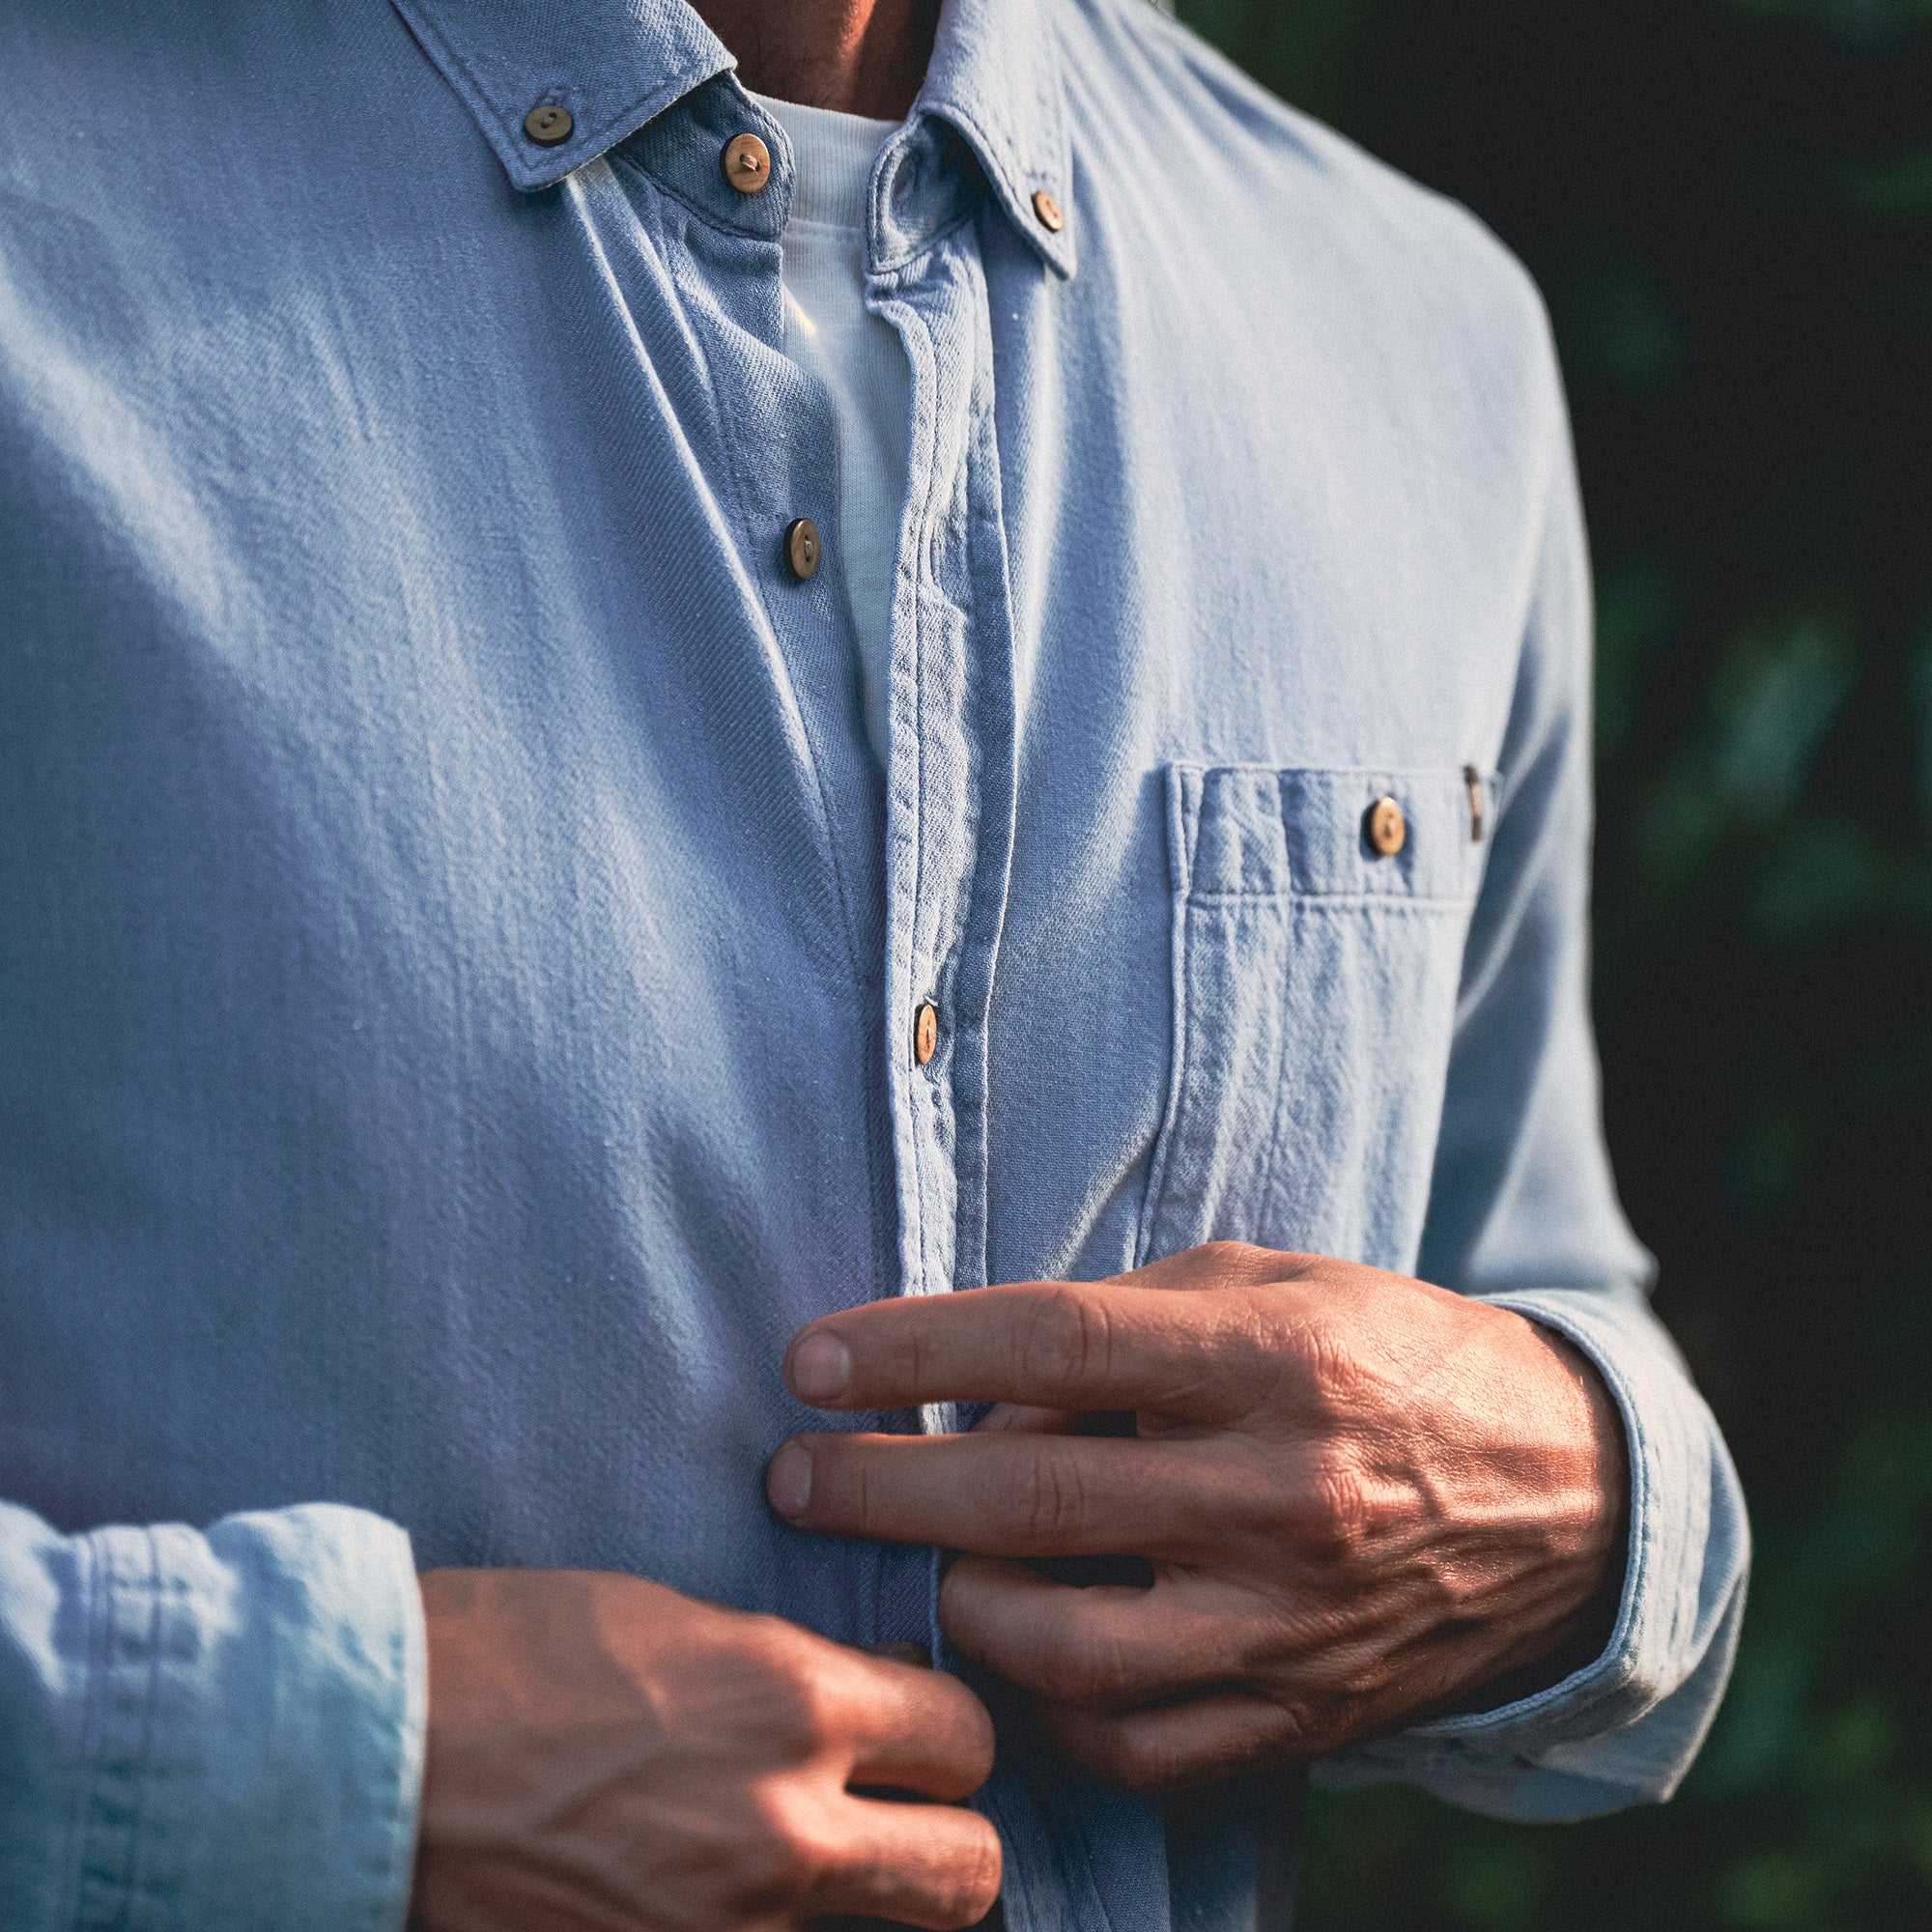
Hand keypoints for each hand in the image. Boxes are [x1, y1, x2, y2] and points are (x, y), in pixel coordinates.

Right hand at [410, 1569, 999, 1931]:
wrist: (363, 1749)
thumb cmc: (509, 1654)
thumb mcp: (675, 1623)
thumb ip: (790, 1672)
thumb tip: (870, 1696)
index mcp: (792, 1700)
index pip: (964, 1734)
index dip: (948, 1737)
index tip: (915, 1736)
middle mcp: (785, 1825)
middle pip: (970, 1872)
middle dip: (950, 1845)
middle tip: (899, 1825)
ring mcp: (730, 1929)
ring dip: (862, 1907)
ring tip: (796, 1869)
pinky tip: (712, 1900)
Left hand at [764, 1243, 1626, 1791]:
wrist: (1562, 1498)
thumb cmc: (1384, 1357)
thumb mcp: (1270, 1285)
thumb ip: (1122, 1322)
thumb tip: (974, 1391)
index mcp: (1279, 1359)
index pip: (1054, 1340)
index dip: (913, 1348)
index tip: (810, 1359)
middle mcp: (1287, 1496)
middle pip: (1035, 1495)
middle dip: (879, 1488)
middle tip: (791, 1477)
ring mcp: (1295, 1624)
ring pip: (1065, 1649)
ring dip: (956, 1602)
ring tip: (929, 1560)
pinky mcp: (1301, 1719)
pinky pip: (1129, 1746)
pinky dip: (1042, 1704)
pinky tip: (1015, 1644)